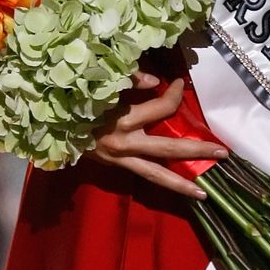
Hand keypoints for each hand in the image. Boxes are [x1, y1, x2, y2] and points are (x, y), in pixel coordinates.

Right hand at [88, 72, 228, 198]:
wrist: (47, 125)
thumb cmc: (75, 98)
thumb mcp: (98, 83)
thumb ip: (127, 77)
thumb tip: (155, 81)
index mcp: (121, 117)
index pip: (161, 107)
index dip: (175, 94)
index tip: (178, 83)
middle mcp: (124, 142)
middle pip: (168, 147)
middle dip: (196, 149)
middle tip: (222, 152)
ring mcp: (120, 158)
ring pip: (156, 175)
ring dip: (182, 183)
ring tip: (204, 192)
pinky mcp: (115, 167)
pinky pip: (143, 175)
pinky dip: (161, 182)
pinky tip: (178, 189)